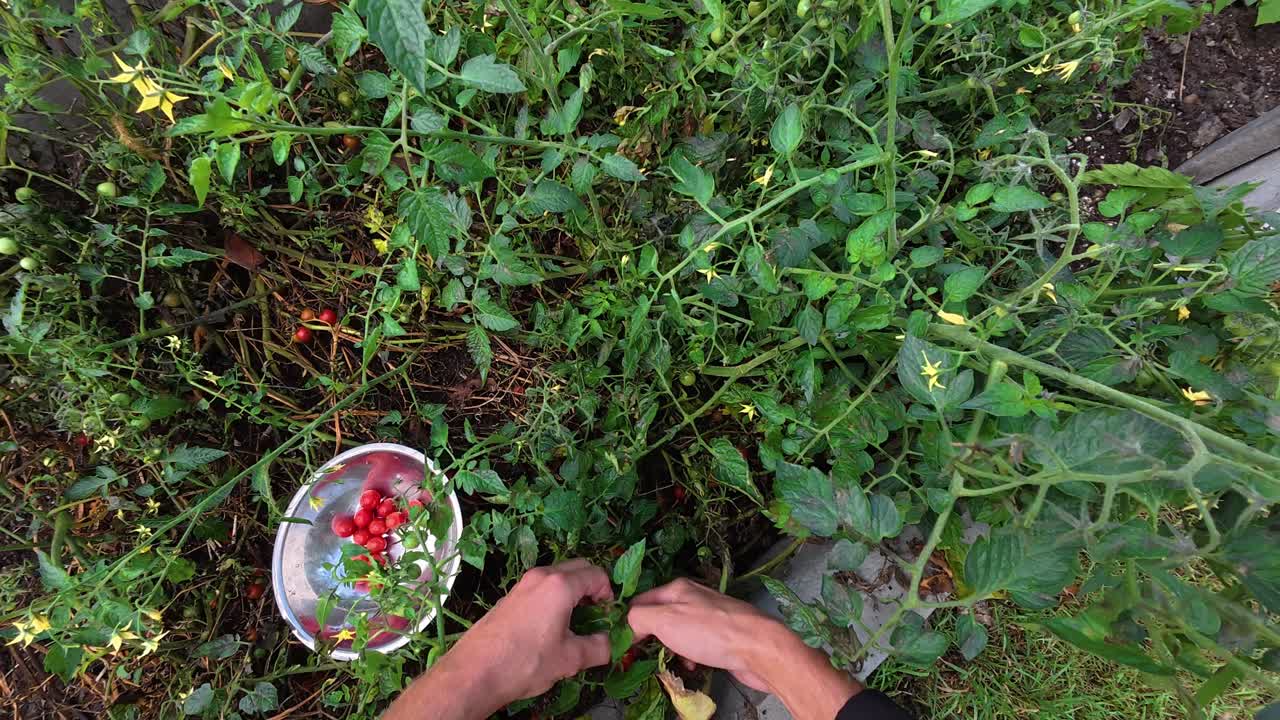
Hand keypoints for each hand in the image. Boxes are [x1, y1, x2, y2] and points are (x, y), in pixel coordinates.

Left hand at [385, 559, 614, 719]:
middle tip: (597, 615)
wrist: (474, 672)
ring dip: (573, 591)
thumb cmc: (525, 662)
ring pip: (558, 576)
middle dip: (593, 587)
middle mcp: (540, 576)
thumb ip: (601, 647)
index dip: (610, 593)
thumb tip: (617, 642)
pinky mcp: (510, 596)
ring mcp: (522, 584)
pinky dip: (554, 597)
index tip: (610, 616)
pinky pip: (541, 587)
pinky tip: (551, 626)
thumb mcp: (570, 659)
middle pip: (578, 568)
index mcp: (559, 585)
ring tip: (576, 622)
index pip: (597, 574)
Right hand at [627, 579, 860, 719]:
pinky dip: (690, 654)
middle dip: (651, 638)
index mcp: (677, 588)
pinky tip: (694, 665)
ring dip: (671, 649)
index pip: (640, 602)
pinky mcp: (721, 635)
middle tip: (646, 657)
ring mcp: (709, 616)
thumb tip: (628, 623)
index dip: (629, 623)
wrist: (757, 648)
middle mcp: (692, 598)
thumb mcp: (665, 620)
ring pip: (677, 632)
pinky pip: (695, 644)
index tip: (624, 646)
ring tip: (672, 662)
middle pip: (659, 617)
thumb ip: (639, 617)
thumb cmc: (709, 632)